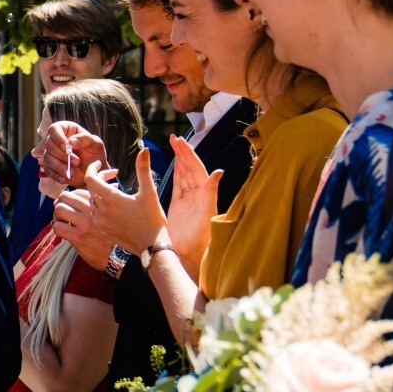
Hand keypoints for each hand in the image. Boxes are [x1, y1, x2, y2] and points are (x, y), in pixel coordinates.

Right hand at [41, 121, 105, 187]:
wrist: (94, 171)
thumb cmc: (95, 154)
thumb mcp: (95, 144)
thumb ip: (85, 139)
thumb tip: (70, 141)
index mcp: (66, 130)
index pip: (54, 129)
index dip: (57, 137)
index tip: (66, 146)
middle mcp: (56, 141)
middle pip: (49, 144)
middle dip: (62, 155)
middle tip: (76, 162)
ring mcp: (52, 154)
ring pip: (47, 158)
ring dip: (59, 166)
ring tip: (72, 172)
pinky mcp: (51, 167)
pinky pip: (47, 171)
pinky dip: (56, 175)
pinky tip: (65, 179)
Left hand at [51, 188, 115, 270]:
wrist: (121, 256)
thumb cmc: (117, 235)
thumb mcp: (114, 212)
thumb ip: (104, 199)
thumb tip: (96, 182)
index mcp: (101, 203)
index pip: (78, 191)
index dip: (71, 196)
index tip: (71, 203)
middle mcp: (93, 211)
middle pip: (65, 197)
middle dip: (60, 203)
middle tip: (62, 212)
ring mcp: (85, 224)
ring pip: (59, 209)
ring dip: (57, 215)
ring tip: (61, 221)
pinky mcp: (79, 238)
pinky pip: (58, 227)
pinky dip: (57, 228)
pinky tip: (63, 232)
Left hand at [81, 152, 168, 255]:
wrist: (151, 245)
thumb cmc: (153, 218)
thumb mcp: (149, 192)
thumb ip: (143, 170)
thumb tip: (144, 150)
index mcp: (112, 198)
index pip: (90, 179)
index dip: (92, 169)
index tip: (98, 165)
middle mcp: (102, 210)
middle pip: (88, 189)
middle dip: (96, 180)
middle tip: (108, 177)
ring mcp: (99, 221)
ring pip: (89, 202)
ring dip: (96, 194)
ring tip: (109, 191)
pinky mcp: (101, 230)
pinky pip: (91, 214)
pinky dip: (96, 206)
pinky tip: (109, 206)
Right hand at [162, 136, 223, 274]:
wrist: (189, 253)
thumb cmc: (201, 237)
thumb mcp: (207, 213)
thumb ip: (211, 192)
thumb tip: (219, 171)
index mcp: (204, 192)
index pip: (196, 168)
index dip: (189, 154)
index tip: (180, 142)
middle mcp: (197, 193)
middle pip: (190, 167)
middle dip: (183, 152)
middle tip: (173, 138)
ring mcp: (188, 198)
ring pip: (184, 173)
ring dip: (179, 159)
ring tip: (173, 145)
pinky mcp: (178, 205)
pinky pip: (178, 184)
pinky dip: (176, 173)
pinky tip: (174, 164)